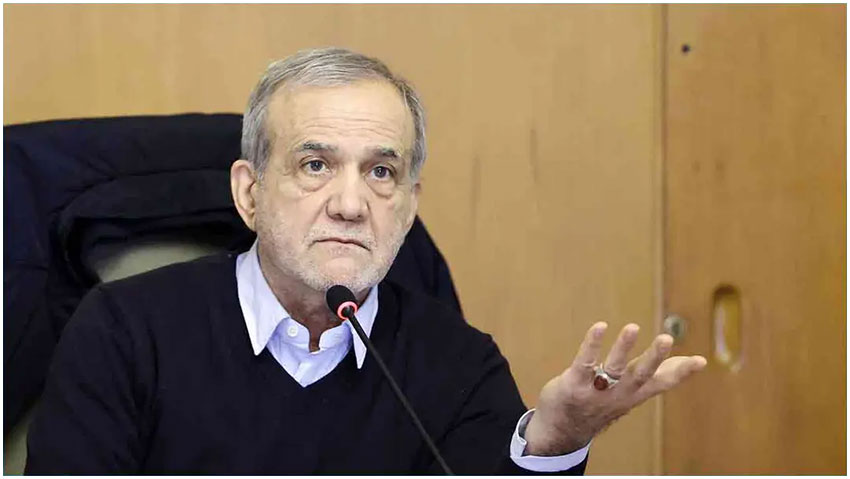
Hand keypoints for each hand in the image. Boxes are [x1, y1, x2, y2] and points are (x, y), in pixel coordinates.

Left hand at [522, 322, 706, 454]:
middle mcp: (618, 394)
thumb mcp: (632, 393)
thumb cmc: (601, 403)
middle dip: (654, 358)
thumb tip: (692, 362)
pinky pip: (584, 362)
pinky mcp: (574, 383)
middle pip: (639, 375)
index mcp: (634, 394)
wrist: (562, 430)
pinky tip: (600, 327)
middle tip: (667, 339)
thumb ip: (656, 375)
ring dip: (623, 348)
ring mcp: (596, 390)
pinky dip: (592, 344)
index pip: (661, 384)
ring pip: (613, 368)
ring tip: (633, 327)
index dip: (681, 373)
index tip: (700, 361)